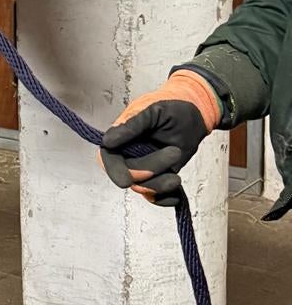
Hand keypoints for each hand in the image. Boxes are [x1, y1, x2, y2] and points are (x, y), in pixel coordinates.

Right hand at [99, 71, 221, 206]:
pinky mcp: (159, 177)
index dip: (115, 170)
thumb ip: (131, 125)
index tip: (126, 180)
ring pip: (143, 188)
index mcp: (121, 136)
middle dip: (150, 170)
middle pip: (129, 175)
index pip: (108, 158)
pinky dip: (165, 199)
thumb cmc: (173, 105)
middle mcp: (129, 154)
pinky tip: (176, 193)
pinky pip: (156, 196)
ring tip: (179, 163)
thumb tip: (108, 141)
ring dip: (161, 183)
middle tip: (174, 153)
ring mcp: (144, 167)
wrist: (196, 112)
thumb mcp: (153, 111)